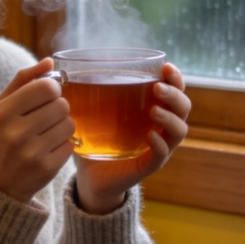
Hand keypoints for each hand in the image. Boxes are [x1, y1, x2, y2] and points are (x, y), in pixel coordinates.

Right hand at [0, 58, 75, 203]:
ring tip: (47, 134)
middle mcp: (16, 132)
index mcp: (3, 112)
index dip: (53, 88)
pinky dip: (63, 145)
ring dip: (62, 126)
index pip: (46, 87)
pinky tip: (48, 150)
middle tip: (45, 117)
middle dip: (58, 108)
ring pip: (70, 124)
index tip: (47, 96)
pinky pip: (71, 145)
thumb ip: (23, 80)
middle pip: (62, 105)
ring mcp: (32, 152)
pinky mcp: (47, 169)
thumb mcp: (1, 107)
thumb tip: (50, 61)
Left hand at [75, 62, 190, 214]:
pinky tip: (150, 136)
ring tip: (154, 111)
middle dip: (175, 95)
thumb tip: (61, 68)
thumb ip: (88, 91)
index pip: (175, 90)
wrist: (91, 176)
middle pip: (183, 108)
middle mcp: (161, 127)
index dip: (175, 78)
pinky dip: (160, 144)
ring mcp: (158, 148)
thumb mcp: (95, 112)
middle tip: (158, 88)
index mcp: (153, 109)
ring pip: (179, 131)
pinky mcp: (148, 166)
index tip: (165, 67)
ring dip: (170, 118)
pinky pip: (162, 155)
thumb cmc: (96, 138)